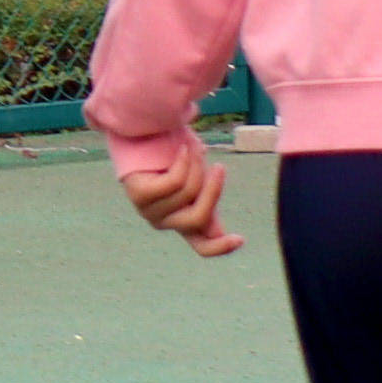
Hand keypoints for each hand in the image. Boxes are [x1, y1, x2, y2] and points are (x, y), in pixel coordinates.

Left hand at [120, 139, 239, 258]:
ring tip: (192, 149)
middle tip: (220, 167)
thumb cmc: (178, 159)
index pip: (202, 246)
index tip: (240, 239)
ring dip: (196, 165)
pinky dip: (184, 161)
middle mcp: (165, 222)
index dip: (220, 247)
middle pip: (199, 218)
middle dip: (213, 191)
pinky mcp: (140, 195)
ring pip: (188, 193)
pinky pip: (174, 182)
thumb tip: (217, 231)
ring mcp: (150, 211)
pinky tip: (182, 149)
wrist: (145, 135)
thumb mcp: (200, 180)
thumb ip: (207, 201)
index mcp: (183, 223)